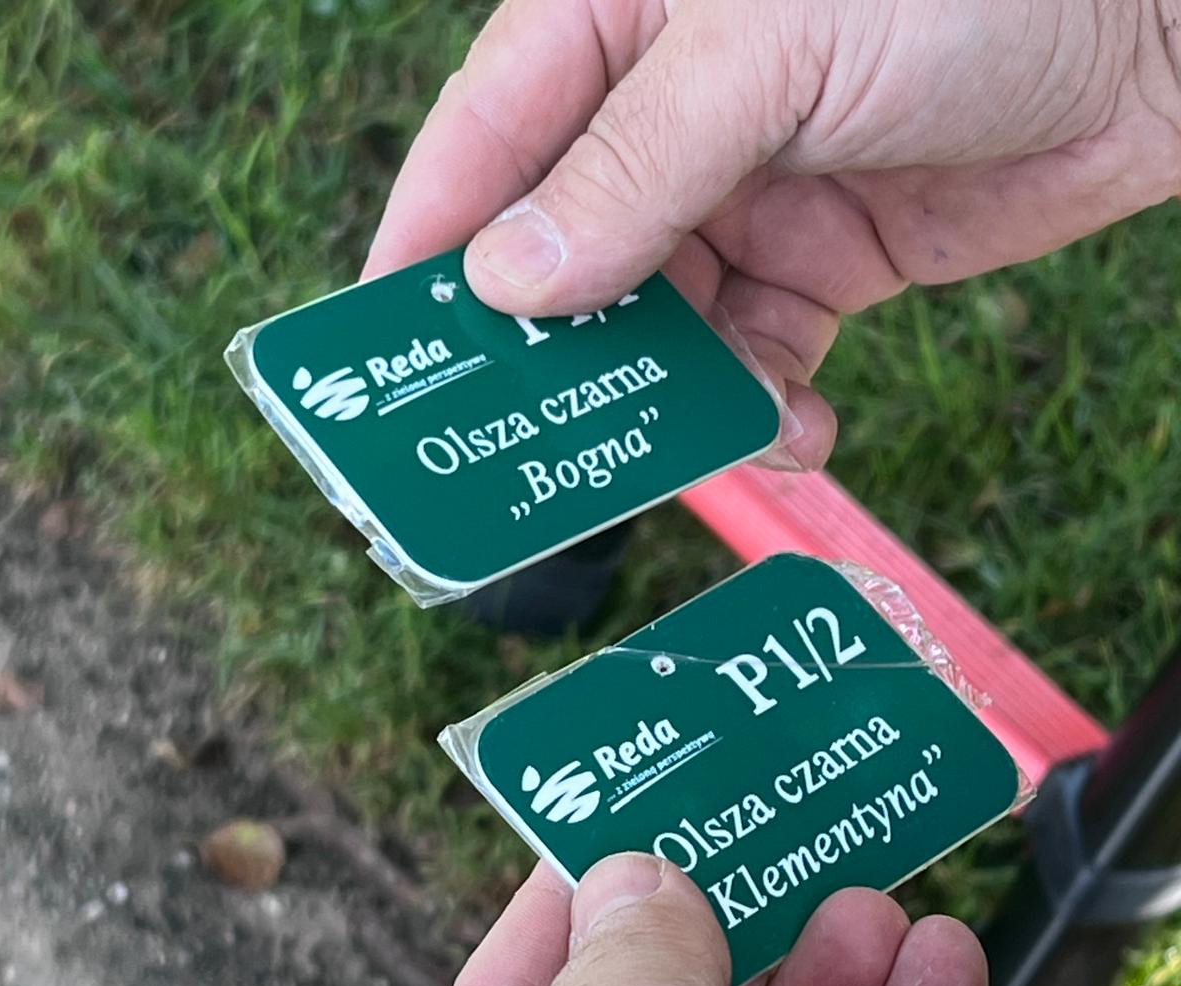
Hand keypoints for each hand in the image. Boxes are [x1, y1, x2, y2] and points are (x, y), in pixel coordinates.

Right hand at [363, 0, 1180, 467]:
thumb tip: (505, 281)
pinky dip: (765, 406)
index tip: (380, 350)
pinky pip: (754, 358)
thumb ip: (631, 170)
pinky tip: (799, 425)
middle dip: (556, 353)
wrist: (1151, 31)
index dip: (429, 244)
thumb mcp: (768, 53)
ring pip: (658, 329)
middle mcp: (667, 111)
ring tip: (709, 440)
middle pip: (564, 256)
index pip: (486, 138)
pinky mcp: (819, 265)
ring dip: (677, 399)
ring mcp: (742, 194)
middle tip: (530, 444)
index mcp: (620, 18)